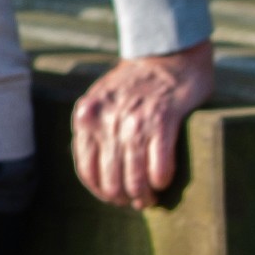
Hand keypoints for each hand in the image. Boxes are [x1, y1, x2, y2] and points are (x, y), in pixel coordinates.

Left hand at [72, 43, 214, 208]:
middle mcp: (106, 120)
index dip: (101, 190)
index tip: (113, 196)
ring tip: (150, 197)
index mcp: (86, 116)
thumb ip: (95, 128)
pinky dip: (161, 180)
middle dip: (123, 197)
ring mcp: (134, 120)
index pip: (86, 170)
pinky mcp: (163, 119)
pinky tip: (164, 181)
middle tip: (135, 201)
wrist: (168, 52)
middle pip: (110, 179)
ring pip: (134, 177)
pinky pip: (159, 165)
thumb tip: (99, 170)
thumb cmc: (137, 82)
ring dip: (143, 195)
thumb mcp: (102, 100)